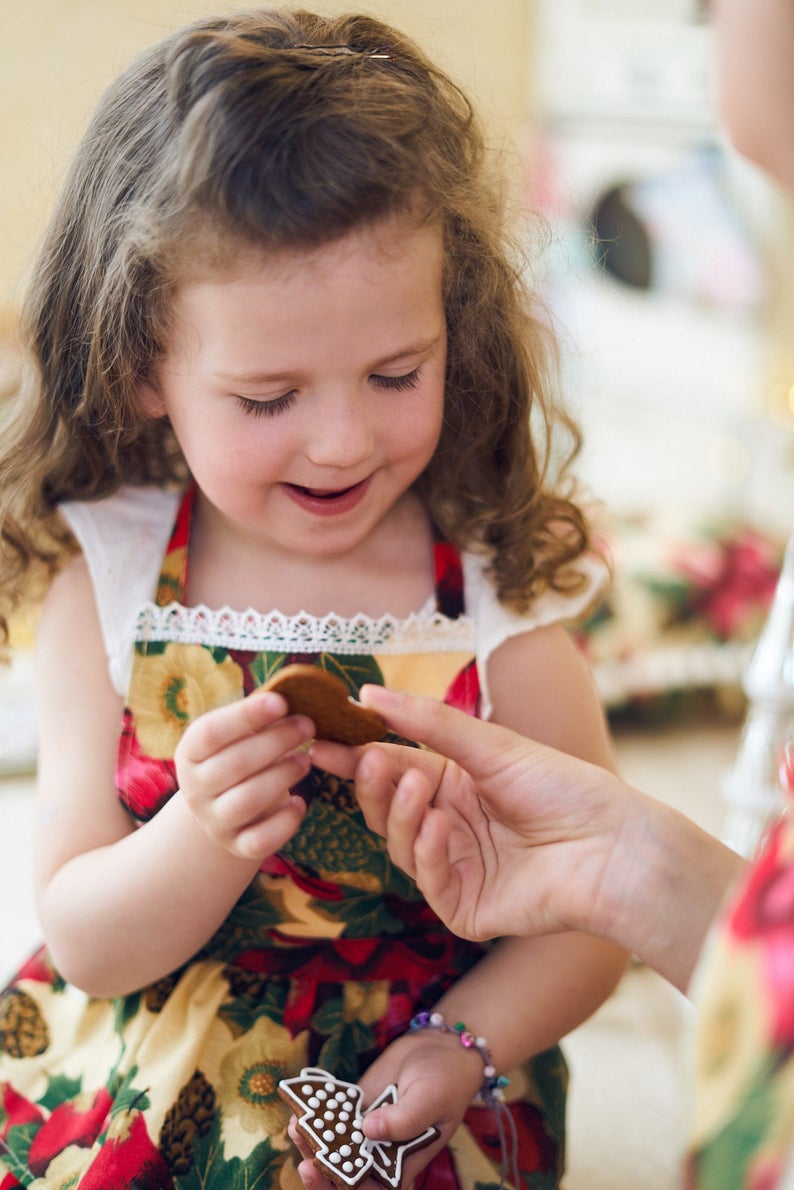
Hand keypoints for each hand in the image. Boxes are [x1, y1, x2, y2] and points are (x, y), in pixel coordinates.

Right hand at [175, 691, 313, 859]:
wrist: (224, 810)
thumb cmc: (239, 756)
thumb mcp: (238, 735)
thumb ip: (258, 717)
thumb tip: (296, 690)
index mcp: (190, 752)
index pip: (210, 732)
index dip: (245, 715)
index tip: (281, 701)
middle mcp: (195, 789)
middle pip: (234, 764)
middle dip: (277, 741)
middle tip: (308, 725)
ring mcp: (214, 821)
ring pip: (247, 801)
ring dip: (283, 776)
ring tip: (306, 760)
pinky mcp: (237, 846)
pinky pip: (260, 841)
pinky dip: (285, 822)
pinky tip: (301, 803)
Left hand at [286, 1031, 481, 1187]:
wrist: (439, 1046)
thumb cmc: (446, 1079)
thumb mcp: (431, 1098)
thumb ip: (404, 1119)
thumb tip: (368, 1130)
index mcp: (402, 1164)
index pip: (372, 1187)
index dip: (349, 1187)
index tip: (328, 1175)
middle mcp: (380, 1154)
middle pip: (347, 1172)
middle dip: (323, 1172)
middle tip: (306, 1163)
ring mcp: (364, 1131)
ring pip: (334, 1146)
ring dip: (313, 1142)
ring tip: (298, 1127)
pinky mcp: (354, 1109)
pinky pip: (331, 1117)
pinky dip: (315, 1115)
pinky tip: (301, 1108)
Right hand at [312, 687, 633, 942]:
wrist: (612, 845)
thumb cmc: (562, 786)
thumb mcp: (490, 745)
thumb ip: (428, 722)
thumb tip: (368, 693)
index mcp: (453, 784)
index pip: (391, 767)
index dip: (354, 755)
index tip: (317, 741)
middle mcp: (448, 826)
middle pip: (386, 808)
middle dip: (371, 784)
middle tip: (364, 760)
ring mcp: (455, 869)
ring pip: (400, 844)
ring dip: (402, 813)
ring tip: (418, 785)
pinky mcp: (466, 907)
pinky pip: (428, 880)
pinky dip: (428, 851)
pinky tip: (440, 827)